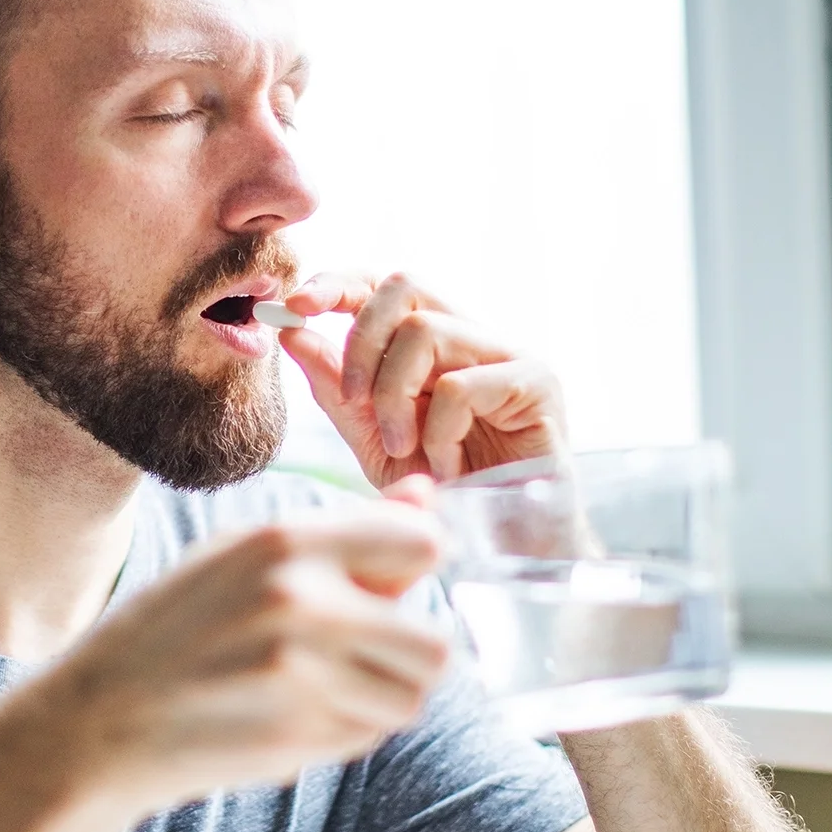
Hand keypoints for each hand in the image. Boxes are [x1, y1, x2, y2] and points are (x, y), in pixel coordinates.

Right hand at [42, 498, 449, 812]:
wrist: (99, 717)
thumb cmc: (175, 630)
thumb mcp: (245, 558)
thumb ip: (345, 533)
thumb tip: (428, 495)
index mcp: (285, 540)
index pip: (421, 545)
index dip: (414, 571)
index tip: (388, 589)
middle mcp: (301, 600)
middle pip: (431, 644)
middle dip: (404, 658)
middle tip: (358, 657)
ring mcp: (300, 673)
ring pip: (408, 699)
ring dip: (378, 700)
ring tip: (322, 689)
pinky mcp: (294, 734)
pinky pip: (366, 735)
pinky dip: (343, 732)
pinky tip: (291, 717)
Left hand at [277, 272, 566, 484]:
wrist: (503, 547)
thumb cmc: (445, 495)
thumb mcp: (373, 442)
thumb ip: (337, 390)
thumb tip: (294, 332)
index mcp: (434, 345)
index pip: (384, 286)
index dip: (339, 284)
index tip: (296, 307)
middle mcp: (472, 338)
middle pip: (404, 287)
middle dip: (361, 341)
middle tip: (352, 399)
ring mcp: (509, 355)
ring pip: (424, 331)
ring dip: (394, 395)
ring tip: (404, 447)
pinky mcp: (537, 383)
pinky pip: (460, 385)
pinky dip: (438, 431)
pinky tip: (448, 467)